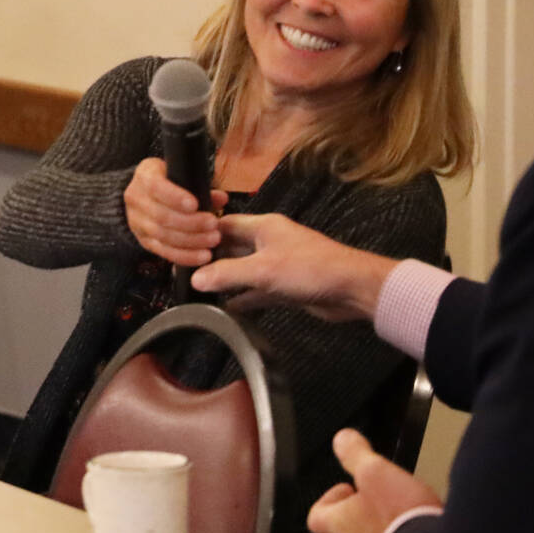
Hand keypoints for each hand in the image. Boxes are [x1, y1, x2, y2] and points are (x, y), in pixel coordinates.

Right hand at [122, 156, 223, 265]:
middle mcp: (136, 200)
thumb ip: (200, 185)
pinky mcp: (144, 241)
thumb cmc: (169, 180)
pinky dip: (184, 256)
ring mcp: (137, 222)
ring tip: (213, 240)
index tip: (195, 205)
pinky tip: (202, 256)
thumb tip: (221, 198)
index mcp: (144, 176)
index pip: (155, 187)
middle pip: (161, 216)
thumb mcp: (180, 174)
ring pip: (163, 236)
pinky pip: (163, 252)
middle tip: (214, 225)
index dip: (175, 197)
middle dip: (190, 223)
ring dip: (191, 241)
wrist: (146, 193)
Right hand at [188, 212, 395, 320]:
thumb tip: (196, 279)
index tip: (182, 245)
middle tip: (186, 272)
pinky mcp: (286, 286)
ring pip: (244, 271)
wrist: (352, 289)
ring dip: (227, 281)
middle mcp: (269, 242)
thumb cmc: (312, 269)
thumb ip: (227, 274)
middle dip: (211, 259)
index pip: (224, 224)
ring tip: (200, 292)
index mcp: (264, 227)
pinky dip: (244, 298)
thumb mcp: (263, 270)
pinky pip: (258, 290)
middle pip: (232, 248)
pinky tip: (228, 308)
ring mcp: (278, 264)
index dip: (203, 233)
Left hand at [307, 427, 440, 532]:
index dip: (327, 500)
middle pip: (343, 531)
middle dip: (356, 513)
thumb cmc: (400, 518)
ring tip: (399, 511)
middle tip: (373, 497)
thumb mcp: (374, 472)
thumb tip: (342, 440)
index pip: (317, 517)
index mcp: (340, 525)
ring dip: (380, 528)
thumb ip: (355, 454)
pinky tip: (418, 530)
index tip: (345, 487)